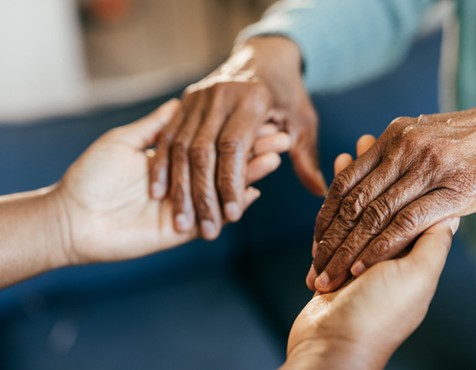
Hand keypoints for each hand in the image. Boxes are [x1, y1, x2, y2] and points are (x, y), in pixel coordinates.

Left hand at [52, 99, 288, 264]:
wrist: (73, 216)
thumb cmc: (92, 175)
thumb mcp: (123, 141)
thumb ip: (156, 127)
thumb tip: (178, 103)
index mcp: (172, 160)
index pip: (212, 143)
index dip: (235, 132)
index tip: (258, 117)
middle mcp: (184, 182)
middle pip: (226, 164)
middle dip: (252, 151)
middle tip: (280, 137)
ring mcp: (187, 205)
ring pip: (226, 188)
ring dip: (251, 173)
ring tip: (275, 158)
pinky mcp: (183, 230)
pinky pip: (216, 217)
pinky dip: (235, 203)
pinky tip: (256, 189)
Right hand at [149, 37, 325, 239]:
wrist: (263, 56)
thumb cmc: (286, 94)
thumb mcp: (302, 121)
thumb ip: (305, 157)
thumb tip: (320, 192)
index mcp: (252, 99)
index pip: (235, 147)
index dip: (231, 183)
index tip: (231, 217)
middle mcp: (220, 96)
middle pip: (203, 151)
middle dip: (203, 194)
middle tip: (206, 230)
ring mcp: (198, 97)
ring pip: (181, 147)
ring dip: (179, 187)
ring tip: (182, 221)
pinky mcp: (184, 101)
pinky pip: (167, 136)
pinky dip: (162, 165)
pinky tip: (159, 193)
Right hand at [283, 137, 457, 369]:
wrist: (334, 346)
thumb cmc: (380, 315)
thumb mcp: (417, 278)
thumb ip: (432, 242)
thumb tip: (451, 211)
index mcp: (411, 252)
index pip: (412, 202)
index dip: (409, 174)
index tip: (405, 147)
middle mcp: (385, 249)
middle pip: (381, 196)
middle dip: (376, 168)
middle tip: (370, 137)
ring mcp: (356, 250)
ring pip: (356, 202)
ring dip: (354, 176)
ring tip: (352, 148)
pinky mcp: (332, 253)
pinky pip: (334, 217)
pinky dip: (334, 195)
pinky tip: (334, 176)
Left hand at [310, 91, 475, 292]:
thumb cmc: (472, 139)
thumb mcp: (424, 136)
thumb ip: (394, 158)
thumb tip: (364, 176)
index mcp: (392, 138)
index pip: (345, 183)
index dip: (326, 217)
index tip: (316, 244)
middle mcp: (404, 149)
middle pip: (353, 202)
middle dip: (330, 241)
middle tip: (315, 269)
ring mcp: (429, 169)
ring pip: (374, 215)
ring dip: (348, 252)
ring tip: (332, 277)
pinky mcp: (455, 190)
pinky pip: (406, 222)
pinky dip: (381, 248)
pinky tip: (364, 267)